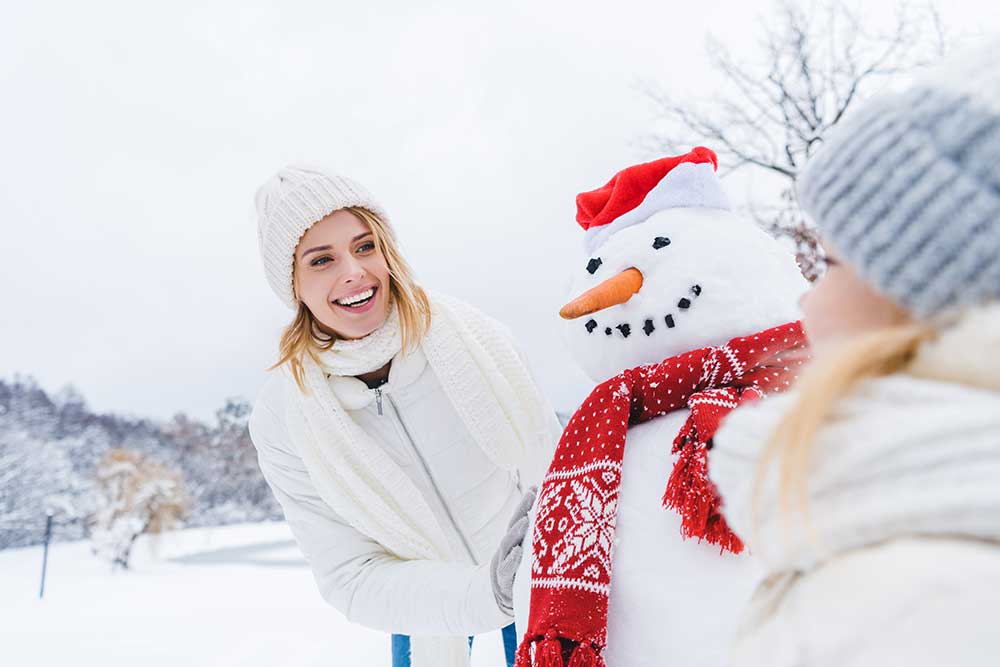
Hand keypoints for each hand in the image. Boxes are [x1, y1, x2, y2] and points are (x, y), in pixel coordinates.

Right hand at [490, 486, 536, 614]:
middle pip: (514, 524)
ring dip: (515, 532)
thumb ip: (544, 539)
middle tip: (531, 495)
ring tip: (524, 522)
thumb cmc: (525, 573)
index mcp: (518, 540)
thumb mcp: (535, 555)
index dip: (527, 502)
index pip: (522, 517)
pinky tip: (518, 552)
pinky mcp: (505, 580)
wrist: (505, 599)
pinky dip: (512, 560)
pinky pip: (507, 569)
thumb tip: (567, 520)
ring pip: (508, 543)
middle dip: (522, 509)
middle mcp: (510, 547)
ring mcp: (504, 562)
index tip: (536, 486)